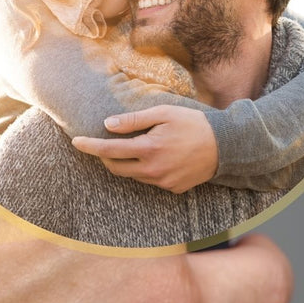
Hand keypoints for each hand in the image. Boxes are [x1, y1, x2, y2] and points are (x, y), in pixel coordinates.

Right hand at [0, 0, 293, 302]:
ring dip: (162, 182)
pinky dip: (219, 279)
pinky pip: (250, 283)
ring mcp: (119, 196)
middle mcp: (72, 74)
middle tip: (26, 158)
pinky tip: (143, 285)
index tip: (25, 57)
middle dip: (110, 96)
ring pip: (216, 164)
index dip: (67, 7)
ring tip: (73, 221)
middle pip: (167, 64)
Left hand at [71, 104, 219, 192]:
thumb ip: (133, 120)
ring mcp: (162, 182)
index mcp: (149, 149)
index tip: (76, 142)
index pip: (109, 150)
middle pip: (115, 168)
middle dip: (104, 156)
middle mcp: (153, 170)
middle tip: (103, 143)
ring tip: (138, 146)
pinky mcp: (172, 189)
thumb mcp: (164, 113)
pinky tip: (159, 157)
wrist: (227, 145)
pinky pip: (150, 181)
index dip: (90, 146)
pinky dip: (146, 169)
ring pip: (132, 175)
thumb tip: (107, 125)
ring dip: (127, 163)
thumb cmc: (194, 124)